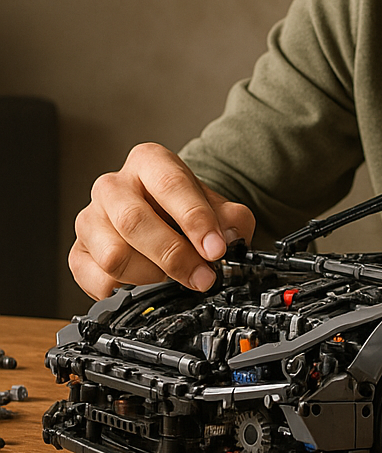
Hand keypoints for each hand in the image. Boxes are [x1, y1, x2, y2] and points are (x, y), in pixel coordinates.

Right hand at [70, 143, 254, 299]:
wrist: (164, 216)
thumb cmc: (186, 208)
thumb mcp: (218, 206)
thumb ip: (231, 219)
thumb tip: (228, 239)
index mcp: (149, 162)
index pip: (170, 184)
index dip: (195, 220)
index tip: (215, 249)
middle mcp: (113, 186)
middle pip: (134, 221)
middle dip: (174, 255)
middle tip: (203, 276)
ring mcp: (90, 218)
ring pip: (114, 255)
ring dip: (151, 274)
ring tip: (173, 275)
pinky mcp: (78, 252)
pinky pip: (97, 279)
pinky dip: (126, 290)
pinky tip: (146, 282)